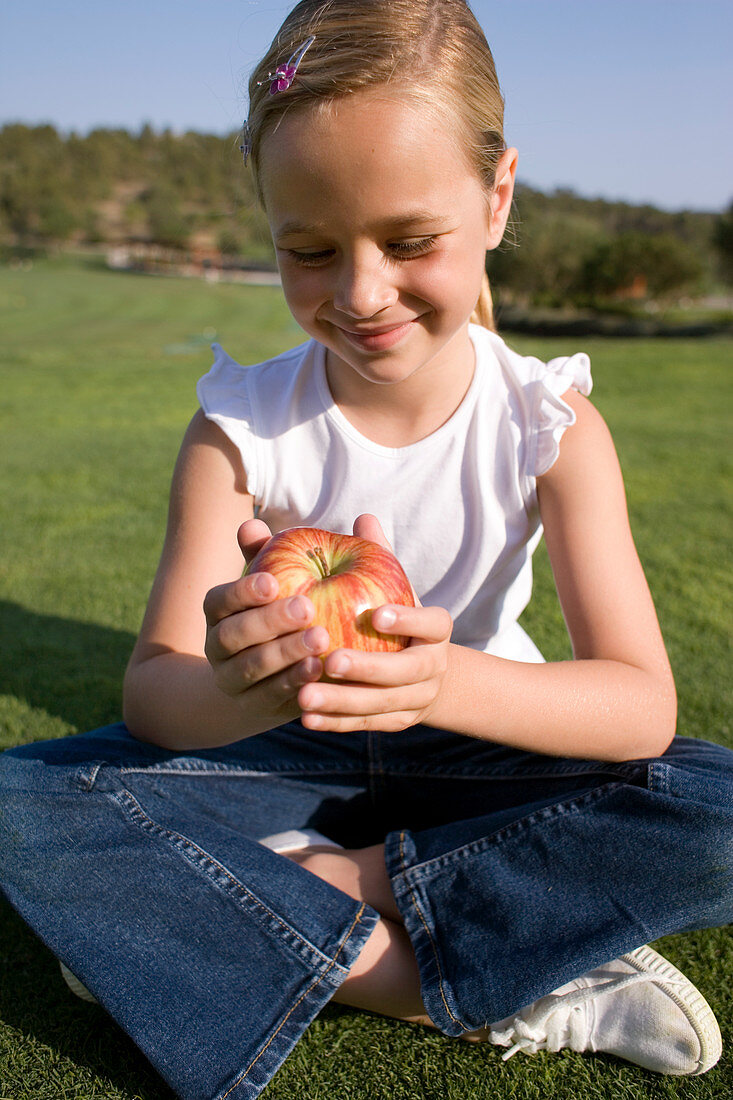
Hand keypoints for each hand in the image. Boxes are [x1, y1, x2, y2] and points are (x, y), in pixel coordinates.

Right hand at [203, 519, 329, 723]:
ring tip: (321, 639)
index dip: (242, 591)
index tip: (273, 582)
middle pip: (233, 635)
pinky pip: (269, 698)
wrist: (262, 679)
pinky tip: (320, 670)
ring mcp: (231, 681)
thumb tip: (251, 523)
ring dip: (284, 654)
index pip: (220, 600)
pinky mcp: (253, 708)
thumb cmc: (278, 614)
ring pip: (250, 669)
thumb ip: (268, 555)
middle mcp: (216, 647)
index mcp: (218, 612)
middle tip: (306, 607)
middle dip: (268, 622)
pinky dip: (293, 684)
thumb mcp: (275, 584)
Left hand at [297, 514, 452, 732]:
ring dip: (342, 702)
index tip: (378, 613)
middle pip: (405, 672)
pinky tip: (305, 717)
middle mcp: (432, 665)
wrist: (422, 672)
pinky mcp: (395, 722)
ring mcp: (417, 698)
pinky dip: (336, 722)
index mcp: (436, 629)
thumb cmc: (393, 613)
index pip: (433, 623)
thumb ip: (374, 555)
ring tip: (304, 695)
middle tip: (329, 660)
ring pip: (382, 704)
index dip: (410, 618)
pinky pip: (365, 725)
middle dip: (368, 668)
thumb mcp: (390, 585)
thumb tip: (362, 517)